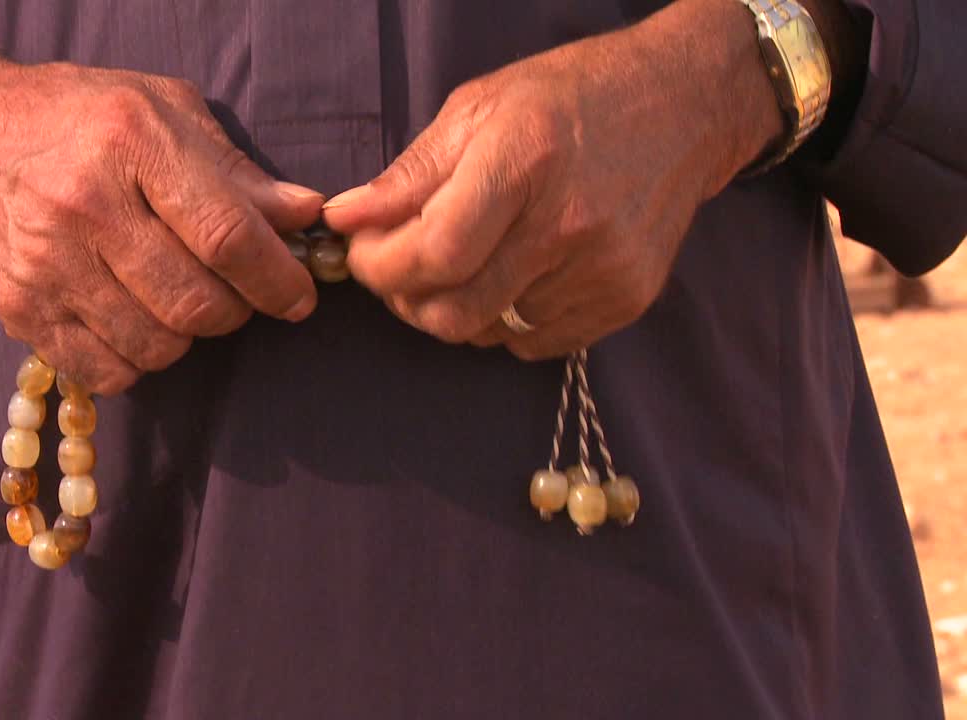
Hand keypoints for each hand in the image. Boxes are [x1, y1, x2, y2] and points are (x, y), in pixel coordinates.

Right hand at [0, 34, 321, 393]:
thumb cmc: (77, 117)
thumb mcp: (162, 110)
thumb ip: (236, 170)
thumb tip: (302, 216)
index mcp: (130, 142)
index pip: (225, 235)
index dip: (275, 278)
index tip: (299, 297)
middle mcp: (84, 206)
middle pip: (195, 303)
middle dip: (235, 310)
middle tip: (233, 292)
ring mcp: (46, 265)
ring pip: (157, 347)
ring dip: (187, 336)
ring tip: (178, 299)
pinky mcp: (20, 311)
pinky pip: (109, 372)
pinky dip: (138, 360)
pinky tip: (135, 320)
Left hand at [322, 0, 781, 359]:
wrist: (684, 106)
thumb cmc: (571, 97)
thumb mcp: (479, 109)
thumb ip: (408, 175)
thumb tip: (345, 220)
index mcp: (524, 162)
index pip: (434, 253)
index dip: (382, 268)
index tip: (365, 256)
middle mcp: (568, 224)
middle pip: (455, 311)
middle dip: (406, 300)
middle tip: (399, 269)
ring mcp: (603, 270)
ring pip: (489, 332)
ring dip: (455, 308)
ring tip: (462, 263)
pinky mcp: (626, 300)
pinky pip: (534, 344)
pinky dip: (504, 321)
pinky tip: (511, 274)